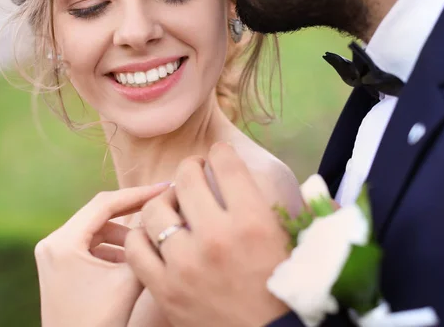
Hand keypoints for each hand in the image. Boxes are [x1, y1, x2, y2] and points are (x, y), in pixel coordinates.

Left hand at [35, 183, 169, 326]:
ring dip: (123, 233)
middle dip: (132, 211)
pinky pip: (90, 246)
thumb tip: (162, 221)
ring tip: (149, 240)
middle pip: (99, 214)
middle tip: (161, 204)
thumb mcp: (128, 282)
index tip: (164, 188)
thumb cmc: (98, 322)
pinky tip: (132, 259)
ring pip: (96, 230)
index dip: (138, 194)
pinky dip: (112, 248)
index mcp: (62, 242)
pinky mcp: (59, 267)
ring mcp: (53, 255)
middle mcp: (52, 243)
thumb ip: (145, 247)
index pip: (105, 203)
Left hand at [125, 143, 292, 326]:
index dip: (220, 153)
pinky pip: (136, 247)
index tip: (218, 156)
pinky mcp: (164, 289)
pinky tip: (155, 236)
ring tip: (173, 204)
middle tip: (195, 173)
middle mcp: (217, 238)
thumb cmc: (288, 290)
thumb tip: (307, 181)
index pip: (225, 164)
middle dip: (191, 168)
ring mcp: (185, 264)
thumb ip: (299, 208)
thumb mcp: (298, 245)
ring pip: (155, 209)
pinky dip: (141, 236)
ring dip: (164, 200)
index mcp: (254, 222)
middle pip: (186, 179)